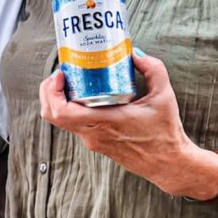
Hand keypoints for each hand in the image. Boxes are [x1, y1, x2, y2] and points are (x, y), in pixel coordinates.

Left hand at [39, 51, 217, 196]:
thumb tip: (135, 54)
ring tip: (71, 82)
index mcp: (104, 122)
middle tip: (60, 75)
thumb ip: (153, 69)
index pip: (62, 112)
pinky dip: (72, 109)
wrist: (167, 163)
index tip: (60, 75)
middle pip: (53, 116)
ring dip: (59, 100)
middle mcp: (92, 134)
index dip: (53, 92)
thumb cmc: (165, 133)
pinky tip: (85, 96)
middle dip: (49, 92)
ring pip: (62, 121)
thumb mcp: (163, 96)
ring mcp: (92, 141)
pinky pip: (74, 125)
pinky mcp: (95, 144)